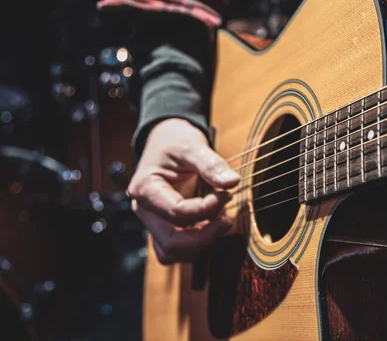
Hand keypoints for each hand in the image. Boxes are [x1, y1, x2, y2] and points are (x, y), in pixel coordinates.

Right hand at [127, 118, 239, 263]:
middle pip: (172, 242)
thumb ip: (211, 164)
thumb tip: (232, 182)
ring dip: (201, 243)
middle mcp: (145, 210)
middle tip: (227, 219)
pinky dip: (196, 244)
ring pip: (173, 252)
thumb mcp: (192, 145)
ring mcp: (153, 222)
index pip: (177, 213)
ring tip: (220, 221)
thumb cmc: (175, 142)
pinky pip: (177, 250)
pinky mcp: (164, 228)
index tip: (227, 194)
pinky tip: (211, 225)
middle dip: (205, 236)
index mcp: (146, 189)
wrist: (166, 142)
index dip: (207, 209)